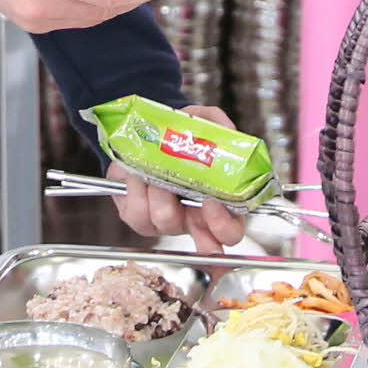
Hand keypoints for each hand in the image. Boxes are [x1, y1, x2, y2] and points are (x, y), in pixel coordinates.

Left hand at [112, 103, 249, 253]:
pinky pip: (136, 212)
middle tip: (186, 192)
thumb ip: (218, 124)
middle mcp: (192, 219)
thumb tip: (227, 132)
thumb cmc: (180, 134)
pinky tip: (137, 173)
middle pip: (205, 245)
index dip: (224, 225)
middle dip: (196, 221)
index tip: (212, 203)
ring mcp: (165, 222)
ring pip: (165, 220)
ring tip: (155, 168)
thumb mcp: (202, 121)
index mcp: (217, 203)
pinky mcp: (137, 217)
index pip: (231, 232)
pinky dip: (136, 188)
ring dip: (160, 190)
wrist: (144, 134)